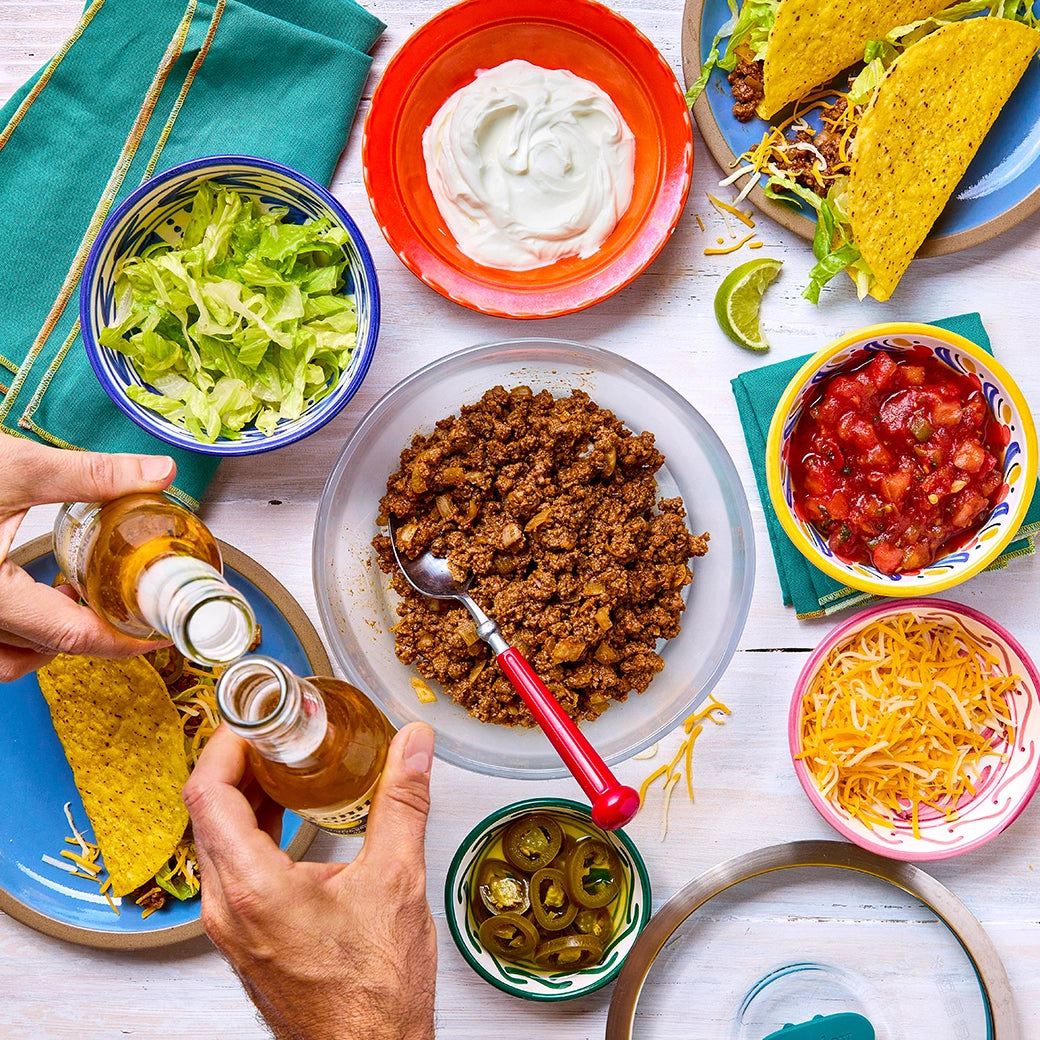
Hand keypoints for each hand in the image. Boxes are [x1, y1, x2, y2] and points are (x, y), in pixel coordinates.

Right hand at [0, 431, 176, 680]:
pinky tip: (35, 597)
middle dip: (97, 634)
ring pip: (9, 659)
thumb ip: (90, 475)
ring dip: (52, 639)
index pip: (71, 635)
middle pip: (46, 649)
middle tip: (136, 609)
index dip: (127, 638)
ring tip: (81, 600)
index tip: (163, 631)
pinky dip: (18, 633)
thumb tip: (157, 473)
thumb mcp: (13, 468)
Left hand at [184, 722, 437, 1039]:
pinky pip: (231, 867)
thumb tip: (412, 746)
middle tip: (271, 732)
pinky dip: (252, 829)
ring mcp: (232, 926)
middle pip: (207, 812)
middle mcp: (227, 908)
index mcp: (253, 888)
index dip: (224, 745)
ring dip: (244, 795)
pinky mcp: (246, 937)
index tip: (251, 720)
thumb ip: (402, 801)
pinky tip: (288, 819)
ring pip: (217, 841)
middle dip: (237, 762)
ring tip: (282, 765)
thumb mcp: (396, 880)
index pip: (208, 794)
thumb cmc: (372, 992)